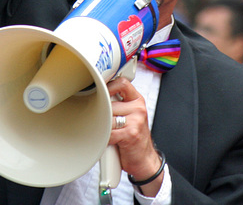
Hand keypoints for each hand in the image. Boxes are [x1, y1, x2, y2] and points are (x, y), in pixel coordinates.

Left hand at [107, 76, 163, 195]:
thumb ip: (118, 103)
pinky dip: (105, 138)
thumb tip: (97, 93)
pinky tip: (109, 141)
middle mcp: (138, 108)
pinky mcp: (131, 133)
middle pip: (110, 102)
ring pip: (108, 116)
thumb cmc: (132, 137)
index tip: (99, 89)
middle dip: (103, 113)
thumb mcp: (129, 115)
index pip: (122, 83)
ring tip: (106, 131)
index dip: (108, 85)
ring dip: (103, 126)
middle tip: (102, 119)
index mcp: (137, 100)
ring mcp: (136, 120)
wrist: (144, 160)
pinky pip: (109, 131)